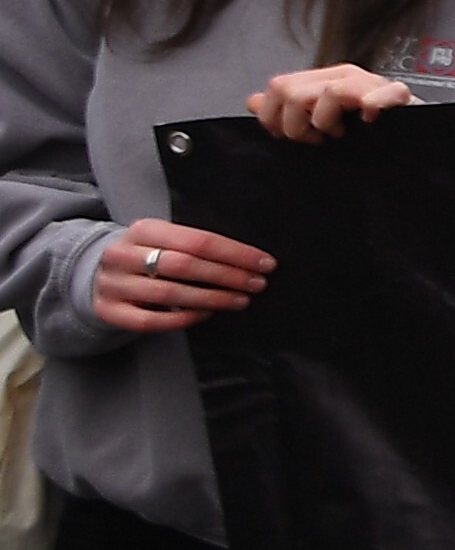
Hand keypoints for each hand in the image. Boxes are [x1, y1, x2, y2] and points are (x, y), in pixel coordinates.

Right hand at [92, 218, 272, 335]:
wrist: (93, 275)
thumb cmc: (145, 256)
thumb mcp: (163, 240)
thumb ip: (195, 245)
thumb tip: (248, 259)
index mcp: (143, 229)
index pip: (198, 240)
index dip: (236, 253)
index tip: (265, 263)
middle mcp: (123, 254)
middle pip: (185, 265)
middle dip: (228, 275)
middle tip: (257, 284)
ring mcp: (113, 284)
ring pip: (169, 293)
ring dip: (212, 298)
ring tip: (240, 300)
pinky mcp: (109, 311)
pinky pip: (151, 320)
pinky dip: (183, 318)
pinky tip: (206, 314)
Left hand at [247, 65, 420, 140]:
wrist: (416, 143)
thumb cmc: (367, 136)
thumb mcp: (317, 123)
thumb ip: (284, 111)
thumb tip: (252, 101)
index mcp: (323, 80)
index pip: (277, 86)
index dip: (273, 117)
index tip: (291, 138)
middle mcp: (343, 76)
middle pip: (289, 88)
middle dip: (294, 124)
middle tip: (317, 139)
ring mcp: (369, 83)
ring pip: (324, 91)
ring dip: (326, 121)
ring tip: (340, 135)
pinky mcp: (397, 95)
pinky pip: (375, 94)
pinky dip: (370, 107)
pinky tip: (369, 122)